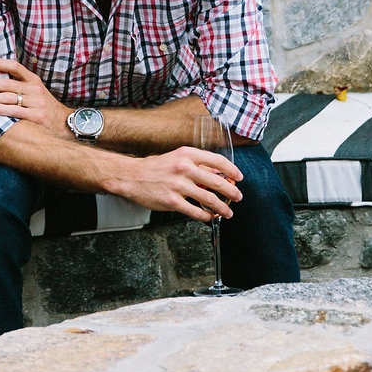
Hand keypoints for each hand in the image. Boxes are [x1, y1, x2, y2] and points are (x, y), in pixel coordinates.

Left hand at [0, 57, 68, 135]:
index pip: (14, 66)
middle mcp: (35, 89)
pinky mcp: (36, 116)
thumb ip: (20, 86)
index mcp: (33, 80)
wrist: (66, 125)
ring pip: (7, 97)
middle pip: (6, 83)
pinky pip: (14, 111)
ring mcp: (36, 102)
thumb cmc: (45, 109)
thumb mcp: (36, 93)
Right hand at [108, 145, 242, 220]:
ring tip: (228, 212)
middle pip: (217, 181)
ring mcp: (178, 185)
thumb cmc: (155, 167)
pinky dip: (206, 216)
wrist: (132, 177)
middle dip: (231, 192)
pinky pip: (195, 211)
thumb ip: (197, 165)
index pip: (217, 160)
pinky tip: (209, 217)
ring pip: (209, 198)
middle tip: (238, 197)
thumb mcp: (177, 158)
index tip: (239, 177)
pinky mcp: (172, 201)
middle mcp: (184, 168)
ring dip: (222, 207)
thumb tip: (218, 172)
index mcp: (187, 154)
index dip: (232, 169)